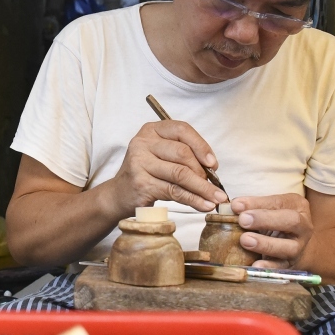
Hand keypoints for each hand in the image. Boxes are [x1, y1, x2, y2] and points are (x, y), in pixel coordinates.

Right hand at [110, 120, 227, 212]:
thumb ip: (183, 156)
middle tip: (213, 186)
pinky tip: (204, 205)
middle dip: (202, 171)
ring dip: (202, 188)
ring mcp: (140, 162)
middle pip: (182, 153)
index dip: (201, 146)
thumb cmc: (146, 173)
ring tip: (215, 199)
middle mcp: (143, 142)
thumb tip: (212, 169)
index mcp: (151, 130)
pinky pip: (174, 191)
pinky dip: (193, 199)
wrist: (119, 194)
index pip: (181, 130)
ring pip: (180, 174)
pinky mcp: (141, 183)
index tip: (213, 163)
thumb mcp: (162, 156)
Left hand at [231, 194, 312, 269]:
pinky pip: (281, 267)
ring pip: (289, 247)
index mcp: (297, 206)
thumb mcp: (267, 207)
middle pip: (291, 221)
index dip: (257, 203)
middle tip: (243, 220)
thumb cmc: (273, 220)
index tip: (236, 205)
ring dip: (265, 244)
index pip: (278, 202)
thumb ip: (251, 205)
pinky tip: (255, 264)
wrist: (290, 244)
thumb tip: (232, 205)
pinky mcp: (291, 264)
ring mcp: (299, 247)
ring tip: (245, 240)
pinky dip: (268, 266)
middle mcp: (303, 226)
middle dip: (265, 219)